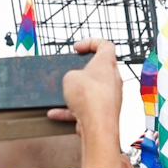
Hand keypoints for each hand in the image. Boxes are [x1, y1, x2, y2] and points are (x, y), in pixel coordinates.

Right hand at [47, 39, 122, 167]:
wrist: (98, 125)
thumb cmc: (90, 99)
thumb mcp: (69, 77)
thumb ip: (70, 75)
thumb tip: (72, 81)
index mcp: (107, 63)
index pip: (105, 45)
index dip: (91, 43)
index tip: (78, 48)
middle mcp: (112, 79)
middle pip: (98, 69)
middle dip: (82, 71)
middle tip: (70, 72)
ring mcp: (109, 96)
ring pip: (91, 90)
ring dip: (76, 91)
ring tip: (63, 94)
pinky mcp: (103, 111)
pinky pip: (85, 107)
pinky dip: (70, 110)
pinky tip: (56, 113)